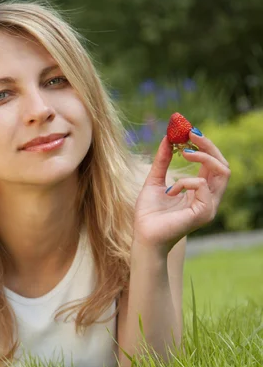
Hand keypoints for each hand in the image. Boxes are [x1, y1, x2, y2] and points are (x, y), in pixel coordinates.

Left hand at [133, 129, 230, 254]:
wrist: (143, 235)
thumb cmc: (148, 213)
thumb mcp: (154, 181)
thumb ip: (162, 161)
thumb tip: (167, 138)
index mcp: (200, 191)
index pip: (213, 164)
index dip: (205, 146)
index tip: (189, 131)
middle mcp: (209, 198)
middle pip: (223, 164)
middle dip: (209, 145)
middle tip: (191, 133)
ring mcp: (210, 206)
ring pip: (222, 171)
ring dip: (203, 157)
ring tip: (184, 153)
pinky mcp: (205, 212)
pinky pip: (202, 184)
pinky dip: (185, 181)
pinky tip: (170, 191)